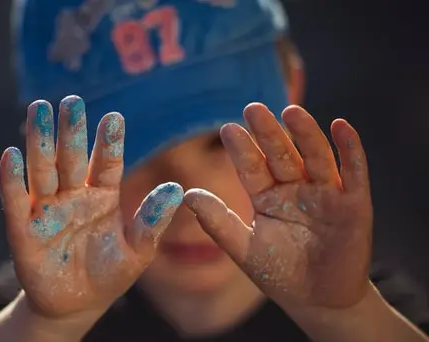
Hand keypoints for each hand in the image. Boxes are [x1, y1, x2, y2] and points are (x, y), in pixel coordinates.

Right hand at [0, 96, 182, 320]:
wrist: (76, 305)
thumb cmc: (109, 274)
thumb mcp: (138, 251)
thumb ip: (152, 221)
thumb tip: (177, 189)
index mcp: (102, 196)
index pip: (106, 163)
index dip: (109, 142)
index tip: (114, 117)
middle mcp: (73, 195)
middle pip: (70, 158)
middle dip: (70, 130)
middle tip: (71, 100)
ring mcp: (46, 210)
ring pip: (42, 170)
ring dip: (39, 141)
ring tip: (39, 110)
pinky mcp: (23, 230)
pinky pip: (15, 202)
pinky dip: (12, 180)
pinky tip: (10, 155)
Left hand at [184, 103, 372, 309]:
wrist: (318, 301)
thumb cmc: (279, 273)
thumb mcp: (244, 248)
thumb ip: (217, 222)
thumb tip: (187, 193)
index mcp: (268, 197)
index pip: (253, 168)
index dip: (242, 150)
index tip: (227, 129)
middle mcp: (295, 189)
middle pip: (282, 155)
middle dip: (268, 133)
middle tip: (253, 108)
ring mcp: (325, 194)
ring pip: (315, 156)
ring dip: (305, 133)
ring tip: (291, 111)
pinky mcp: (354, 204)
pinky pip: (353, 172)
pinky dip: (349, 149)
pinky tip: (340, 126)